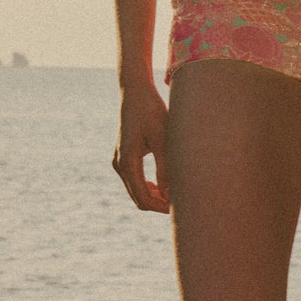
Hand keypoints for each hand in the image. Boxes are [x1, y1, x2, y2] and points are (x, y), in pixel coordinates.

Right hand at [112, 83, 169, 212]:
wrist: (135, 93)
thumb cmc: (151, 112)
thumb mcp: (162, 139)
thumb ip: (165, 168)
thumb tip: (170, 195)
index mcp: (127, 161)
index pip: (143, 198)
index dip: (161, 207)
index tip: (181, 206)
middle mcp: (119, 164)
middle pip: (138, 197)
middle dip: (158, 204)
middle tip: (182, 204)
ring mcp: (118, 160)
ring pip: (135, 190)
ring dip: (154, 196)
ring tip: (176, 194)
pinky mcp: (121, 156)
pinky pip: (133, 180)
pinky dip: (147, 186)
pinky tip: (163, 184)